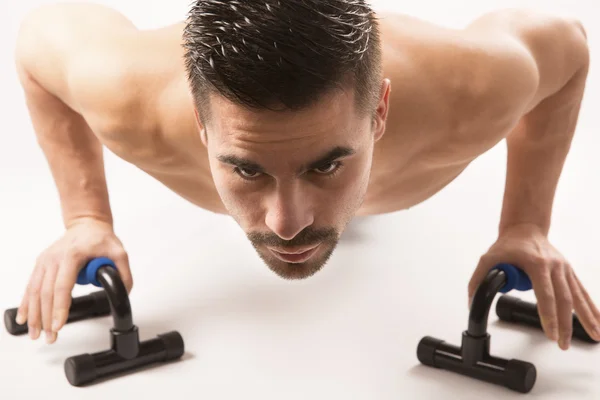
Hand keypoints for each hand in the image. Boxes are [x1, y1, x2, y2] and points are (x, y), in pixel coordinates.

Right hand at [15, 217, 132, 343]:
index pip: (62, 286)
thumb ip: (123, 274)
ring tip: (36, 333)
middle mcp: (54, 258)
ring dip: (34, 315)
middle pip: (46, 293)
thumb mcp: (119, 252)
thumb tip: (123, 293)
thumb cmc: (100, 238)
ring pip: (35, 292)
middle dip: (46, 318)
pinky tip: (23, 319)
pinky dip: (26, 304)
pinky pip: (31, 286)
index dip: (59, 308)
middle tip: (50, 337)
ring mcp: (45, 261)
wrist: (87, 225)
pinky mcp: (41, 264)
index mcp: (72, 255)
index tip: (58, 325)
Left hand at [468, 223, 599, 349]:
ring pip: (578, 296)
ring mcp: (564, 269)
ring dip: (587, 318)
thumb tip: (472, 301)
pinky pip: (582, 292)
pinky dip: (592, 308)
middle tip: (562, 343)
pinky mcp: (569, 272)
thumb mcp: (488, 259)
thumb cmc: (508, 245)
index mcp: (536, 263)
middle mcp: (555, 266)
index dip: (548, 315)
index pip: (545, 294)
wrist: (525, 229)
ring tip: (595, 337)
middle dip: (565, 324)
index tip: (551, 333)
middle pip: (564, 299)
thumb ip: (479, 279)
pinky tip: (598, 322)